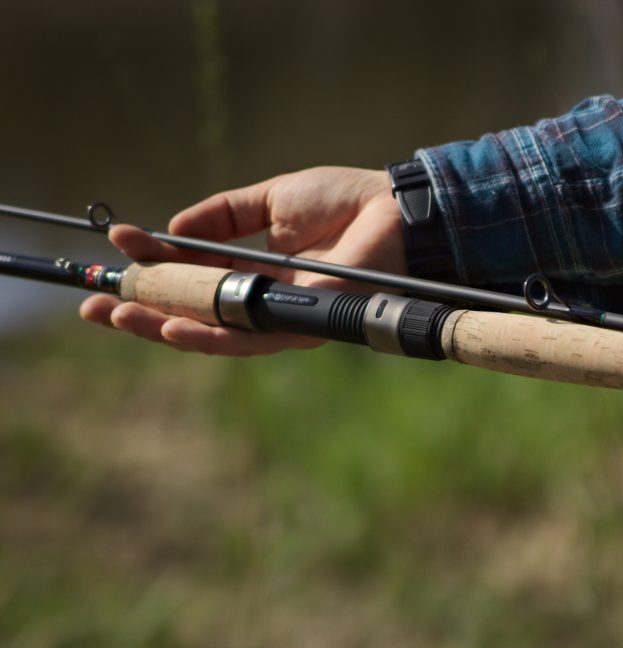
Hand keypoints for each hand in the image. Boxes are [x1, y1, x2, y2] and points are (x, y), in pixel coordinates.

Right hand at [80, 166, 405, 354]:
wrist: (394, 209)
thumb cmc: (344, 201)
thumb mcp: (269, 200)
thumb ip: (221, 218)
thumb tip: (169, 232)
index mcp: (256, 272)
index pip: (193, 280)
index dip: (151, 271)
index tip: (113, 254)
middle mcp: (266, 301)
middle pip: (194, 316)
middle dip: (142, 311)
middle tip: (93, 306)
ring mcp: (283, 317)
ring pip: (213, 334)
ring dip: (162, 326)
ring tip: (118, 315)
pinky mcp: (304, 325)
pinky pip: (249, 338)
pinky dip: (208, 335)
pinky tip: (172, 327)